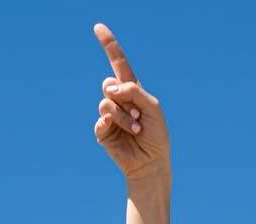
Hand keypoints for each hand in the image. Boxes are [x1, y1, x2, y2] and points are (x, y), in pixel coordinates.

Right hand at [92, 22, 169, 184]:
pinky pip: (102, 119)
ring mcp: (109, 114)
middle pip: (108, 83)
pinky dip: (115, 125)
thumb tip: (111, 89)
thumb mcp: (152, 108)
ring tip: (136, 128)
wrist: (151, 163)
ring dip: (123, 115)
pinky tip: (126, 134)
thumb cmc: (156, 136)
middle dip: (123, 97)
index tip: (98, 27)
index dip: (109, 45)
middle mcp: (119, 100)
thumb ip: (134, 91)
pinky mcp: (103, 130)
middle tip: (137, 114)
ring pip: (106, 101)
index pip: (118, 63)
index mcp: (132, 90)